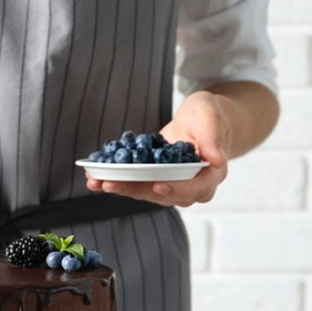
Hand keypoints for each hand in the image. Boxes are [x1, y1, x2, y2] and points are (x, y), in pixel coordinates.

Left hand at [85, 91, 231, 206]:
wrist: (198, 122)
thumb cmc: (208, 116)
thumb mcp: (210, 116)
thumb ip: (213, 136)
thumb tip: (216, 158)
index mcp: (210, 175)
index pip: (195, 188)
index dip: (177, 189)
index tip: (157, 184)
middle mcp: (190, 187)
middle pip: (163, 194)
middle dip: (134, 190)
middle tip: (110, 184)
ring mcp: (170, 186)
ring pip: (144, 193)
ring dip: (119, 188)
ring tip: (96, 182)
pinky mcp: (152, 182)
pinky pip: (134, 185)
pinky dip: (115, 181)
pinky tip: (95, 179)